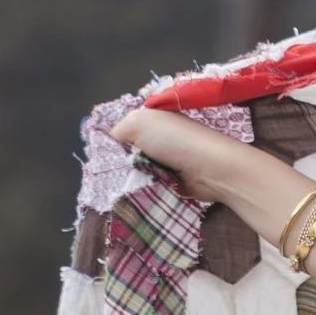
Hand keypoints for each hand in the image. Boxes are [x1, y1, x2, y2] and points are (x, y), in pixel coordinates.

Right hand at [117, 105, 260, 207]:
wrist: (211, 169)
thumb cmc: (176, 141)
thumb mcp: (140, 122)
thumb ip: (120, 128)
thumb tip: (113, 139)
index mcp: (156, 120)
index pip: (127, 130)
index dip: (115, 142)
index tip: (104, 156)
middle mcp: (163, 139)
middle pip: (132, 152)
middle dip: (122, 163)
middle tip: (111, 174)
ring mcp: (171, 161)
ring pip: (141, 171)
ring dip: (134, 178)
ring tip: (122, 186)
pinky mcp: (177, 182)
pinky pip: (154, 186)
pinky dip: (147, 189)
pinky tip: (137, 194)